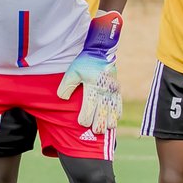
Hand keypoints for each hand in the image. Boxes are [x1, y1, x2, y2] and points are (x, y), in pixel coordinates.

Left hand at [55, 12, 123, 131]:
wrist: (100, 51)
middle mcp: (104, 91)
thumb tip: (62, 98)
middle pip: (103, 113)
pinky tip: (114, 120)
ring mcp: (112, 91)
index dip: (85, 118)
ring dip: (110, 121)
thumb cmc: (84, 62)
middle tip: (95, 131)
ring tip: (105, 128)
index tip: (82, 123)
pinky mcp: (117, 89)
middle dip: (99, 124)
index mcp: (93, 87)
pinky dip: (117, 113)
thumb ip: (67, 85)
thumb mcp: (72, 71)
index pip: (89, 108)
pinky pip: (119, 104)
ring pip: (113, 111)